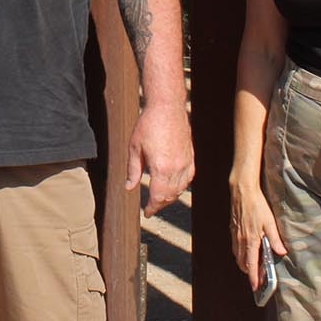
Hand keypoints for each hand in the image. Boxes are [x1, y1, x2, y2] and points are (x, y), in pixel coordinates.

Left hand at [125, 102, 194, 216]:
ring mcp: (186, 162)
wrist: (167, 107)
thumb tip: (129, 187)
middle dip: (160, 205)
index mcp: (161, 167)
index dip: (152, 207)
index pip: (157, 196)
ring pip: (180, 189)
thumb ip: (133, 170)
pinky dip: (181, 187)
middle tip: (152, 208)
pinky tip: (175, 187)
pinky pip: (188, 178)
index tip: (147, 213)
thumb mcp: (134, 147)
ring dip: (170, 197)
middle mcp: (176, 168)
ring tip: (160, 200)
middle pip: (169, 195)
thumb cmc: (148, 124)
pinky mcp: (191, 156)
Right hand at [230, 185, 285, 290]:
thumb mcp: (270, 221)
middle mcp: (241, 240)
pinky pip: (235, 247)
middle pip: (243, 263)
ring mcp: (235, 235)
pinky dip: (240, 254)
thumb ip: (275, 239)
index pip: (251, 264)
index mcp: (251, 240)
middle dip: (249, 273)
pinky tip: (246, 252)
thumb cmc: (257, 205)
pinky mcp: (232, 229)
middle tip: (258, 278)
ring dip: (244, 264)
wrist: (241, 191)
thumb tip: (281, 252)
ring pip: (238, 256)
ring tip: (252, 267)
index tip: (255, 287)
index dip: (253, 278)